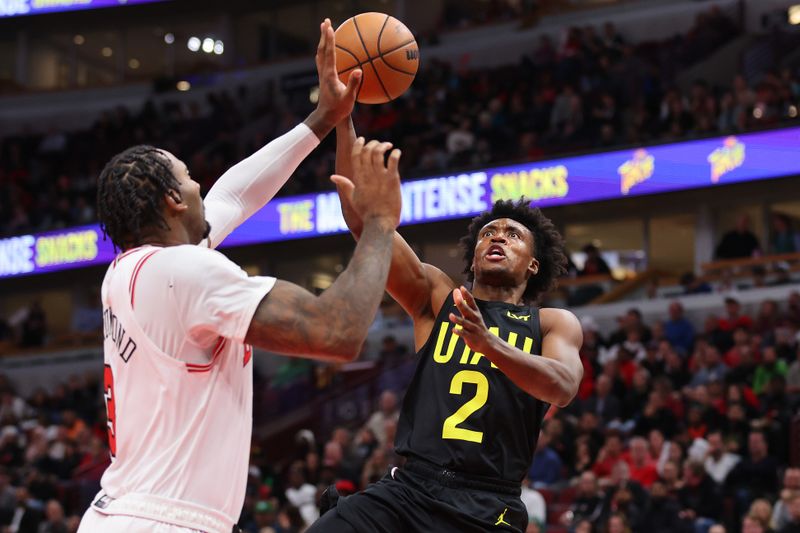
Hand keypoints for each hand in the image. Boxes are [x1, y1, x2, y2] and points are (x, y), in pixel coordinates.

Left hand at [307, 19, 361, 137]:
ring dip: (322, 41)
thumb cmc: (338, 110)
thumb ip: (353, 84)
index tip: (330, 27)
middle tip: (325, 21)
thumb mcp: (348, 99)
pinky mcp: (323, 78)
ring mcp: (322, 75)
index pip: (329, 53)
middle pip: (322, 49)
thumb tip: (358, 71)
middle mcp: (324, 72)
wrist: (325, 117)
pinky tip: (325, 50)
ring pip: (320, 54)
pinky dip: (324, 51)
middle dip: (324, 35)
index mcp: (330, 75)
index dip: (330, 39)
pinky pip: (322, 61)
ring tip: (324, 31)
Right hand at [330, 138, 400, 226]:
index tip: (362, 139)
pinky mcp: (392, 180)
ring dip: (383, 145)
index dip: (358, 144)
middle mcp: (368, 175)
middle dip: (373, 143)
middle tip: (379, 145)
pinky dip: (395, 153)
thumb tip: (333, 177)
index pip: (355, 154)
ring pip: (378, 152)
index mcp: (358, 178)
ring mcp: (380, 176)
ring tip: (389, 146)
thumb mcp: (352, 198)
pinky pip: (393, 160)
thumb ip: (344, 185)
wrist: (379, 223)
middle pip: (367, 150)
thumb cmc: (366, 213)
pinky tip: (397, 153)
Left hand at [449, 286, 493, 354]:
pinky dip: (459, 332)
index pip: (471, 302)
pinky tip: (453, 330)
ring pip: (465, 323)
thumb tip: (457, 292)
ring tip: (450, 315)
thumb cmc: (477, 326)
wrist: (487, 342)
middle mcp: (475, 319)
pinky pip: (464, 334)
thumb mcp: (473, 314)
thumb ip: (464, 305)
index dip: (467, 295)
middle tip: (456, 297)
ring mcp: (473, 328)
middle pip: (468, 310)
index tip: (461, 287)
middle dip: (462, 304)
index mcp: (475, 312)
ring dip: (458, 319)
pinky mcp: (471, 337)